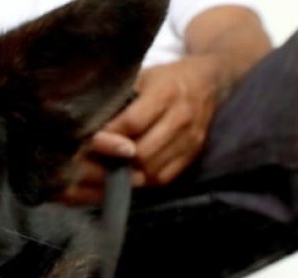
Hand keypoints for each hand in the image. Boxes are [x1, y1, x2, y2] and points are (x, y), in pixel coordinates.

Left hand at [59, 56, 223, 204]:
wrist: (210, 81)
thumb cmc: (167, 78)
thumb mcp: (143, 76)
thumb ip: (121, 99)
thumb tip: (88, 121)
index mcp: (166, 92)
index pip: (132, 122)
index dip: (108, 136)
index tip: (87, 140)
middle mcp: (182, 117)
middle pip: (142, 152)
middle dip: (114, 159)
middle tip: (93, 161)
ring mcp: (190, 139)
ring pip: (151, 170)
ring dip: (126, 174)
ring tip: (107, 170)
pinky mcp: (193, 155)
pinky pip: (164, 178)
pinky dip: (142, 181)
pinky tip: (127, 174)